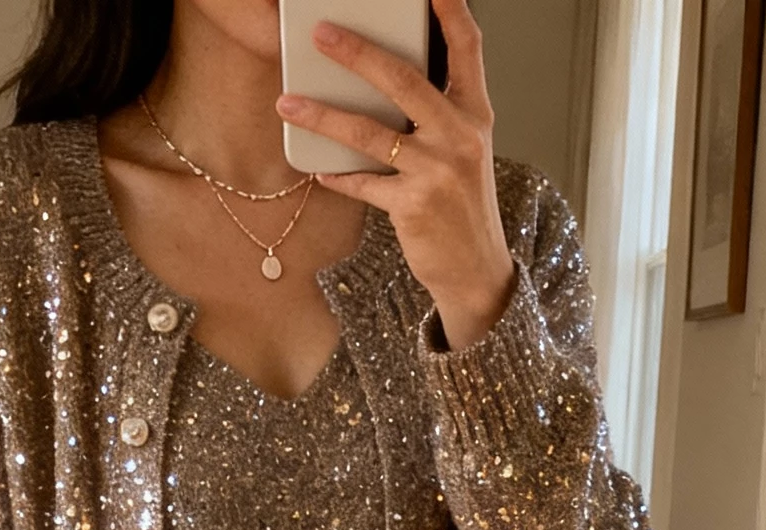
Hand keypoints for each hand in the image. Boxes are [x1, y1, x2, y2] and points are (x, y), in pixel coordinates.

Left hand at [277, 0, 515, 351]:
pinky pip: (364, 182)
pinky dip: (338, 175)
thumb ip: (436, 114)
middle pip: (403, 80)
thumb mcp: (463, 151)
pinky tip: (317, 167)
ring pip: (371, 132)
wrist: (476, 268)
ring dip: (324, 116)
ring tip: (290, 103)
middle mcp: (460, 135)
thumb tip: (384, 83)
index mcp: (476, 113)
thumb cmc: (463, 205)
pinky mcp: (413, 205)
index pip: (467, 48)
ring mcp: (437, 170)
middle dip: (357, 53)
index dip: (449, 11)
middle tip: (321, 34)